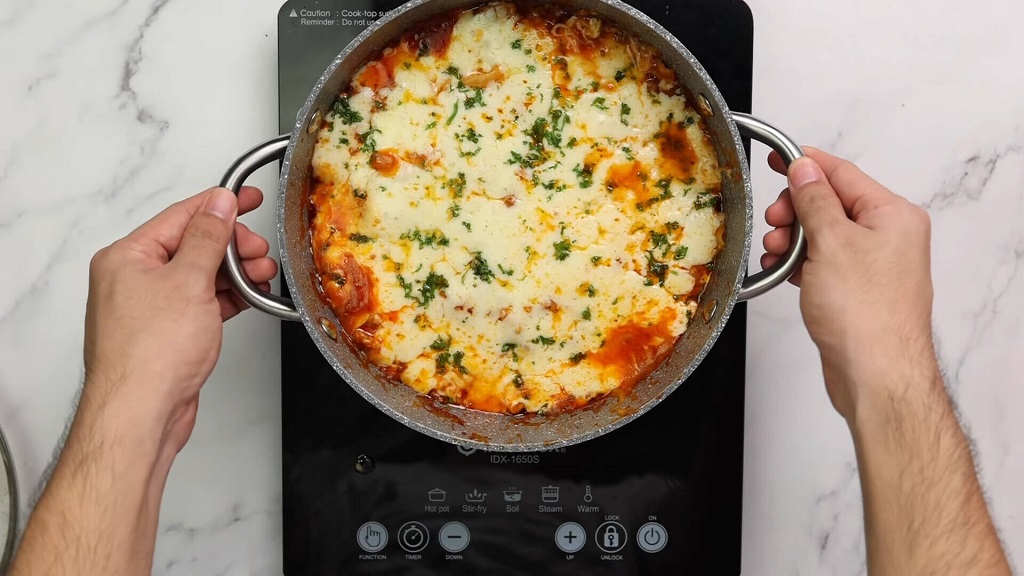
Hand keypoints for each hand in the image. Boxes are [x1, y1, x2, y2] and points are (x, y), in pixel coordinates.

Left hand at [83, 187, 276, 453]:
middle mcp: (132, 279)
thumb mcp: (189, 281)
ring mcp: (149, 308)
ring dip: (234, 274)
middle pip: (192, 245)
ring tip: (262, 276)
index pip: (181, 216)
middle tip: (259, 251)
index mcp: (127, 257)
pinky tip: (248, 299)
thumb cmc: (150, 355)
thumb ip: (208, 238)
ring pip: (200, 276)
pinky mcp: (166, 333)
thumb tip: (219, 205)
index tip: (249, 197)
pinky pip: (201, 303)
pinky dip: (226, 299)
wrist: (141, 414)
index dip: (220, 205)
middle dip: (232, 247)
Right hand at [760, 148, 934, 418]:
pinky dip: (799, 263)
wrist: (876, 375)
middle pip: (831, 204)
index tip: (775, 157)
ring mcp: (874, 265)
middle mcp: (889, 237)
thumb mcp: (831, 242)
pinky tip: (781, 272)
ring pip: (823, 235)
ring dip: (792, 240)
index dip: (805, 164)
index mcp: (892, 215)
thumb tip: (804, 168)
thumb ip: (815, 200)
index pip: (842, 174)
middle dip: (795, 212)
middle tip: (774, 224)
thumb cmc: (865, 314)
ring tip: (774, 255)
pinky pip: (823, 262)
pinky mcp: (858, 290)